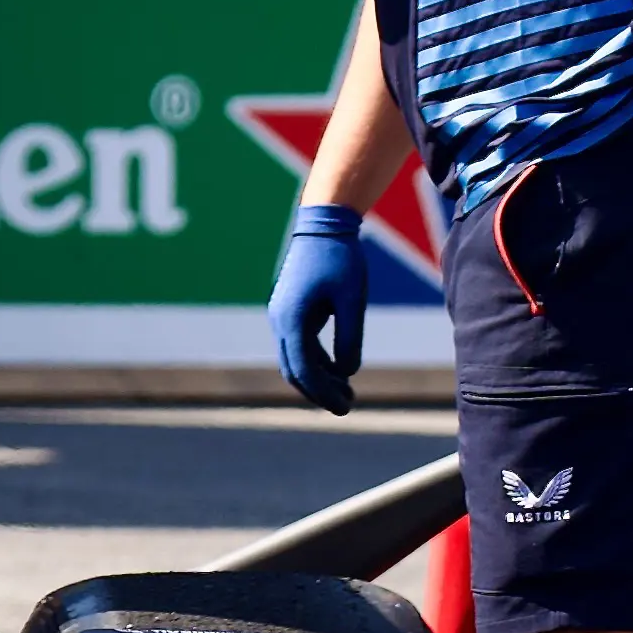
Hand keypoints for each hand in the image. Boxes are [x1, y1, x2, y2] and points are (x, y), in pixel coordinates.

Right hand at [268, 201, 368, 413]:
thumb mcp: (351, 300)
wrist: (323, 224)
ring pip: (297, 359)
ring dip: (319, 378)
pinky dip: (317, 361)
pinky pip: (300, 345)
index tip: (345, 407)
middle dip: (319, 392)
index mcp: (292, 320)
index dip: (323, 393)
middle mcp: (281, 321)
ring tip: (347, 392)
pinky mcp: (290, 310)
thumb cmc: (340, 259)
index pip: (303, 370)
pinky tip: (339, 370)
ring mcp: (282, 315)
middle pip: (295, 370)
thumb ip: (349, 338)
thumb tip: (347, 373)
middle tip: (346, 406)